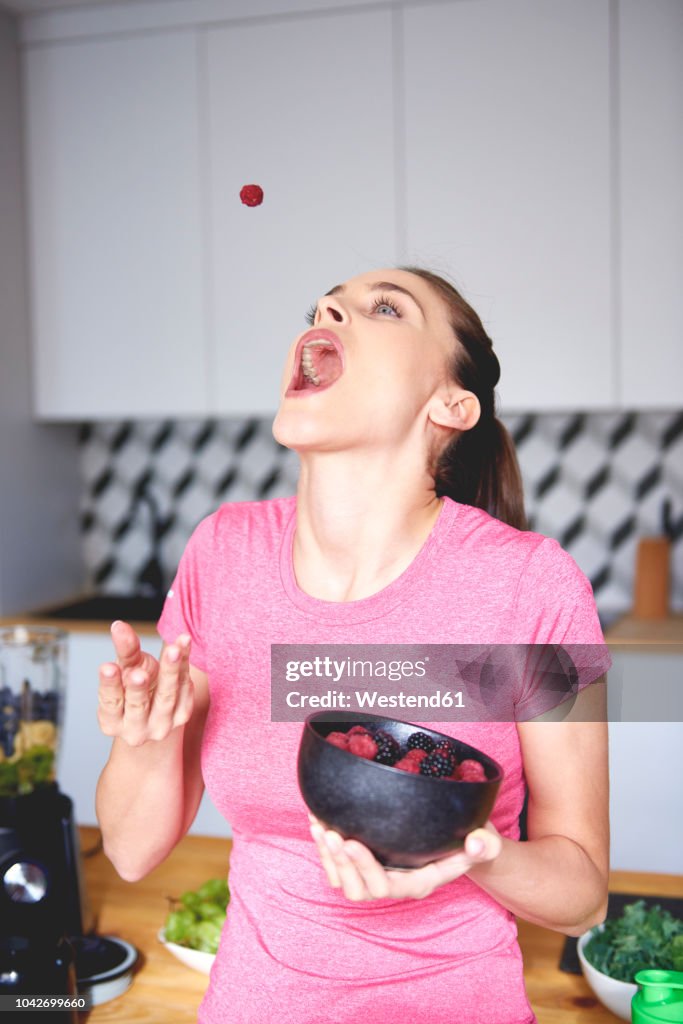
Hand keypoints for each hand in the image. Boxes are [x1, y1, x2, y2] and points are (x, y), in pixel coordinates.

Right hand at [97, 620, 193, 746]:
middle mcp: (135, 730)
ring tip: (172, 650)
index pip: (110, 702)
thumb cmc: (135, 686)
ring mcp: (161, 725)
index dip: (109, 685)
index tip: (108, 666)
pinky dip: (185, 664)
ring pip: (166, 697)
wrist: (157, 707)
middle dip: (138, 688)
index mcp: (112, 722)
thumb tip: (119, 626)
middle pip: (138, 705)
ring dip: (170, 671)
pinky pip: (185, 687)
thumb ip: (125, 651)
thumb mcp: (126, 669)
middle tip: (140, 672)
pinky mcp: (182, 716)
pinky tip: (184, 643)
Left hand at [308, 815, 502, 900]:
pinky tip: (316, 818)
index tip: (352, 840)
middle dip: (342, 863)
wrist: (462, 841)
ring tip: (318, 825)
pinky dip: (323, 845)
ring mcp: (379, 875)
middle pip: (360, 889)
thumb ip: (485, 844)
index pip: (389, 886)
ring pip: (343, 880)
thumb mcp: (486, 841)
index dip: (366, 868)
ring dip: (327, 856)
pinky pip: (338, 865)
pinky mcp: (366, 863)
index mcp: (420, 883)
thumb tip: (475, 844)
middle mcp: (396, 884)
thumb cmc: (473, 841)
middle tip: (330, 832)